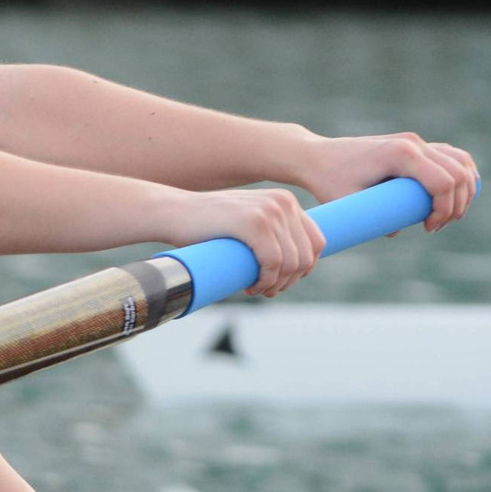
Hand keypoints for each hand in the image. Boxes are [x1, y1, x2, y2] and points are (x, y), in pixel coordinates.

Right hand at [160, 187, 324, 297]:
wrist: (173, 213)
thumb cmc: (208, 225)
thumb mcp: (248, 222)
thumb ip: (272, 232)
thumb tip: (299, 265)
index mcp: (285, 201)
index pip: (316, 242)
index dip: (303, 269)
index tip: (281, 281)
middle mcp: (283, 202)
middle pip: (307, 256)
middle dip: (290, 281)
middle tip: (267, 290)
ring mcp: (269, 210)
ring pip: (292, 263)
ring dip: (277, 285)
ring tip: (257, 290)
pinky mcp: (254, 222)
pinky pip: (274, 262)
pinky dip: (266, 281)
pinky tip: (250, 286)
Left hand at [295, 132, 479, 232]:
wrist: (315, 156)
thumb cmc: (328, 180)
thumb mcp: (349, 203)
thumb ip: (373, 219)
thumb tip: (397, 231)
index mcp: (400, 154)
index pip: (444, 182)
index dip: (445, 210)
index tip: (428, 228)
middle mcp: (413, 142)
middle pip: (459, 174)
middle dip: (456, 205)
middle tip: (435, 226)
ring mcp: (415, 141)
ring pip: (461, 162)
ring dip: (464, 190)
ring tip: (445, 215)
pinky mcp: (413, 144)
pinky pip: (451, 155)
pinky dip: (461, 174)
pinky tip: (455, 195)